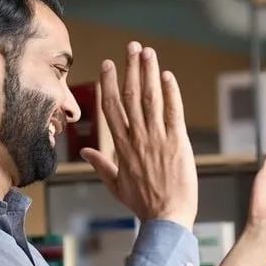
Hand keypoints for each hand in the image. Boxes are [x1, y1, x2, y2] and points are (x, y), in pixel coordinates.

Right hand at [80, 42, 197, 229]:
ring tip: (148, 52)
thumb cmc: (144, 204)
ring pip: (150, 99)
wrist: (166, 218)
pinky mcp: (178, 143)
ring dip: (148, 73)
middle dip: (130, 69)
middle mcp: (137, 139)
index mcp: (121, 148)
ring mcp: (157, 139)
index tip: (108, 64)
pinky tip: (167, 76)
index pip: (111, 108)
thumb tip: (87, 151)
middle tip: (132, 46)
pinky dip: (170, 93)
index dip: (109, 83)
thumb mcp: (117, 186)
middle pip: (130, 96)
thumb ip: (101, 166)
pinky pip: (173, 112)